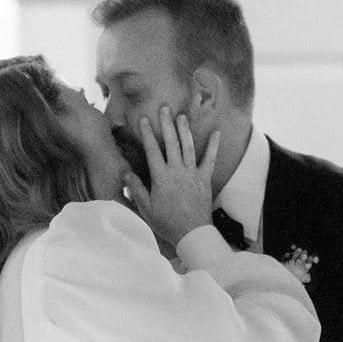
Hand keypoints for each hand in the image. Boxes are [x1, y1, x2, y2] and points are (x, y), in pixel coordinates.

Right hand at [123, 106, 218, 245]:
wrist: (192, 233)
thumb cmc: (167, 222)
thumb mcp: (146, 208)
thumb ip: (136, 188)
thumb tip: (125, 173)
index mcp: (161, 177)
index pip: (152, 150)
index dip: (147, 133)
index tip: (143, 119)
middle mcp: (177, 171)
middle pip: (171, 143)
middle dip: (166, 124)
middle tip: (164, 108)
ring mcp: (192, 173)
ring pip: (188, 146)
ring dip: (184, 130)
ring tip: (181, 116)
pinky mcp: (205, 179)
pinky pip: (210, 159)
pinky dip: (213, 145)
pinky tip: (217, 133)